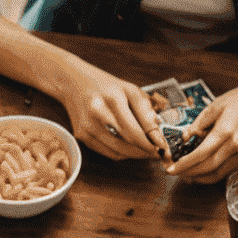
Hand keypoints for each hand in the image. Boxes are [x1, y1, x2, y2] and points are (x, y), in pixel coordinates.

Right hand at [52, 56, 169, 161]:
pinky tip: (130, 149)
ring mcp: (87, 126)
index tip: (163, 147)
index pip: (136, 128)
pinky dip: (122, 154)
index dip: (152, 141)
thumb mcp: (130, 90)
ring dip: (135, 155)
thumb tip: (158, 134)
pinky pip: (108, 153)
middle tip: (158, 152)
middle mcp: (98, 113)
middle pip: (128, 142)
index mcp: (112, 98)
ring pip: (118, 151)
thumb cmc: (106, 87)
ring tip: (146, 152)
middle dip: (146, 150)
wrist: (73, 83)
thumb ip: (145, 110)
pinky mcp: (82, 136)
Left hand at [167, 81, 237, 182]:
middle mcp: (235, 145)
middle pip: (208, 167)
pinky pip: (225, 172)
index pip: (202, 154)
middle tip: (174, 172)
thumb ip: (197, 124)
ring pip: (217, 174)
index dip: (185, 164)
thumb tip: (185, 137)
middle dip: (189, 173)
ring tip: (184, 174)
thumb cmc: (237, 101)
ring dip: (199, 177)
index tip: (171, 169)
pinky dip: (210, 176)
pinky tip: (199, 173)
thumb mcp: (213, 106)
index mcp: (226, 131)